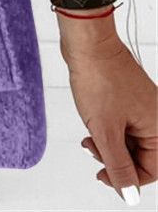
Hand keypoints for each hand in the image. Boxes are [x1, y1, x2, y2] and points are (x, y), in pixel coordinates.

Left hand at [62, 29, 157, 204]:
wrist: (87, 43)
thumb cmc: (99, 77)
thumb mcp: (106, 131)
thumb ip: (118, 167)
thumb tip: (130, 194)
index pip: (151, 170)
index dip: (126, 178)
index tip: (103, 176)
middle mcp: (155, 116)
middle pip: (140, 156)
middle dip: (114, 158)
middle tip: (94, 150)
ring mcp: (142, 106)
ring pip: (128, 141)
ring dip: (108, 144)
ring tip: (90, 137)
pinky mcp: (128, 98)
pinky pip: (121, 124)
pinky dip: (106, 129)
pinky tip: (92, 124)